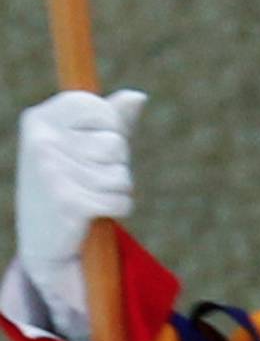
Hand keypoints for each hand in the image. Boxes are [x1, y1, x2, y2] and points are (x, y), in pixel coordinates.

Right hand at [15, 88, 143, 328]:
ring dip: (118, 189)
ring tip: (93, 197)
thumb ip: (110, 121)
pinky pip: (121, 199)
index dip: (111, 131)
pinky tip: (98, 214)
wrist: (44, 243)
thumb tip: (139, 97)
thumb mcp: (81, 146)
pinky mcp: (68, 202)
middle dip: (116, 165)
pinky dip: (119, 208)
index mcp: (40, 119)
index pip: (100, 109)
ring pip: (121, 174)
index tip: (93, 148)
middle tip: (91, 180)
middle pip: (115, 144)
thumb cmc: (66, 186)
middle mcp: (41, 141)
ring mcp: (52, 171)